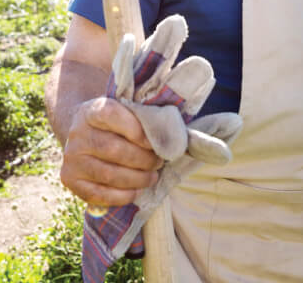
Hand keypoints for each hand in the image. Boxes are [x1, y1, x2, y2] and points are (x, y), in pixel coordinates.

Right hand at [83, 14, 241, 265]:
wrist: (85, 129)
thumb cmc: (125, 119)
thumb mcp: (140, 108)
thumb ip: (171, 111)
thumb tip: (233, 122)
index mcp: (96, 107)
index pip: (116, 115)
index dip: (140, 129)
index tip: (156, 139)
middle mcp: (78, 131)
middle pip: (116, 150)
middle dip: (145, 159)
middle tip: (159, 161)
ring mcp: (71, 157)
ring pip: (111, 174)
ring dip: (138, 179)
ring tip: (151, 176)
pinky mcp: (69, 180)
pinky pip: (100, 194)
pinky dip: (123, 195)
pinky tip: (136, 190)